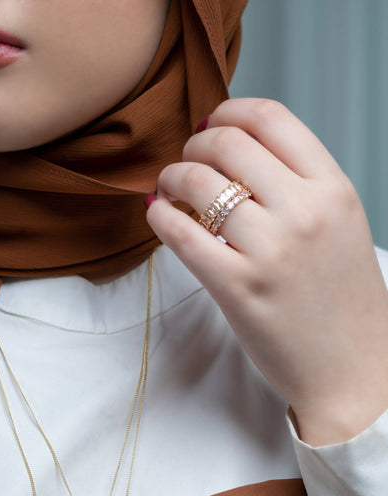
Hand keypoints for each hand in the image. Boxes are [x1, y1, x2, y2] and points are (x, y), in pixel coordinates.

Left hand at [146, 97, 387, 445]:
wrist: (351, 369)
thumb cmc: (342, 301)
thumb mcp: (341, 226)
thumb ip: (300, 186)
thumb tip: (239, 149)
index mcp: (333, 189)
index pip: (270, 118)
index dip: (229, 112)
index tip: (211, 123)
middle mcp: (304, 212)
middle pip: (227, 144)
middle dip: (195, 145)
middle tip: (186, 160)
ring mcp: (271, 250)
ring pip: (199, 183)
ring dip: (172, 177)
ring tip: (168, 188)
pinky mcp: (238, 289)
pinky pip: (182, 235)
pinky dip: (160, 216)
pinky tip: (157, 213)